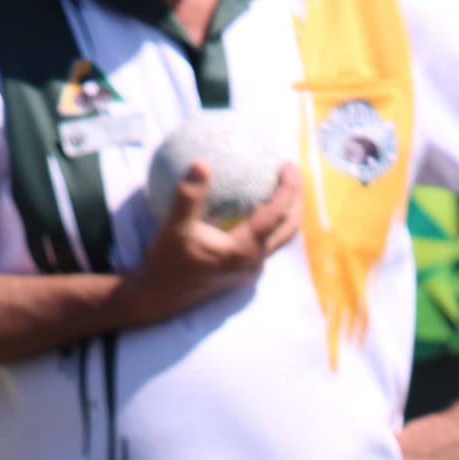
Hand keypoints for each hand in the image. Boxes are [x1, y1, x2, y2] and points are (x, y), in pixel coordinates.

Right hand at [116, 161, 300, 328]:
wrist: (161, 296)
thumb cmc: (168, 262)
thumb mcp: (175, 228)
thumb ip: (189, 197)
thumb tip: (201, 163)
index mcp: (244, 250)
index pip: (276, 215)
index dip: (287, 188)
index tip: (287, 163)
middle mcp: (253, 261)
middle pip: (288, 228)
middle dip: (296, 199)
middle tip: (291, 170)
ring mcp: (250, 268)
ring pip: (280, 237)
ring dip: (286, 212)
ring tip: (281, 185)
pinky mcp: (242, 270)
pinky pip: (265, 241)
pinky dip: (270, 221)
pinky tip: (255, 204)